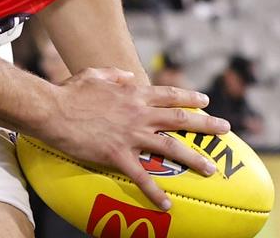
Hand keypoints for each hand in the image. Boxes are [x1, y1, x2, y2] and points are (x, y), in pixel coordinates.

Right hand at [38, 67, 230, 210]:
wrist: (53, 110)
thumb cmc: (70, 91)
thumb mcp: (95, 74)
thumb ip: (115, 75)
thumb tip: (130, 77)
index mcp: (133, 94)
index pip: (169, 95)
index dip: (189, 98)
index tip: (206, 101)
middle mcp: (138, 113)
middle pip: (179, 119)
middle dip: (206, 125)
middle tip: (226, 130)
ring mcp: (130, 135)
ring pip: (170, 147)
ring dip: (193, 159)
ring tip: (210, 169)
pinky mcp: (117, 154)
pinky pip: (141, 176)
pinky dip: (155, 192)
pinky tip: (166, 204)